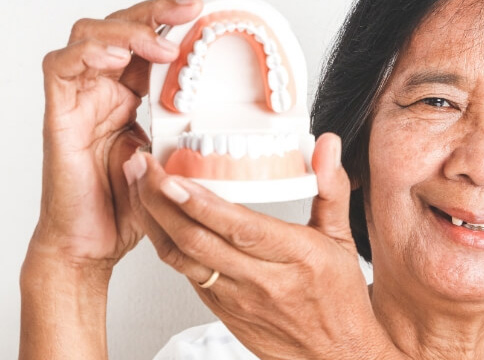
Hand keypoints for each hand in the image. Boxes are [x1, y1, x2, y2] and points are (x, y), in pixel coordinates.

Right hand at [29, 0, 202, 270]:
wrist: (94, 244)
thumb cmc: (129, 207)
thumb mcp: (171, 159)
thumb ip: (180, 129)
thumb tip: (215, 106)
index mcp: (130, 98)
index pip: (145, 44)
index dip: (168, 21)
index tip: (201, 12)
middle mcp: (103, 92)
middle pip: (118, 29)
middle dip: (153, 12)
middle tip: (189, 9)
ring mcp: (80, 101)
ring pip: (89, 37)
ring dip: (126, 31)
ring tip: (161, 43)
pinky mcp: (59, 117)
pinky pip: (60, 69)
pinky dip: (87, 54)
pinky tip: (116, 57)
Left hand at [127, 133, 401, 359]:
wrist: (333, 354)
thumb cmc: (339, 300)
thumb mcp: (343, 239)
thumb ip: (332, 188)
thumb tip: (327, 147)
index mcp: (296, 257)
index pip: (240, 228)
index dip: (201, 203)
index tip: (174, 178)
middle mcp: (262, 280)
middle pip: (197, 240)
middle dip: (160, 200)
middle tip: (142, 167)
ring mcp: (236, 298)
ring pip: (181, 258)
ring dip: (154, 220)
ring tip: (138, 186)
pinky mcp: (221, 310)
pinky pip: (185, 273)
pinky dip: (166, 242)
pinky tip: (158, 219)